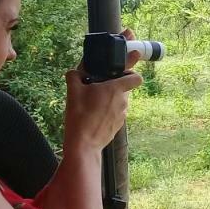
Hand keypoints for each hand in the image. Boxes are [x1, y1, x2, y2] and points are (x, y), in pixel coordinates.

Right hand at [64, 29, 143, 152]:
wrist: (83, 145)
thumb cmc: (79, 116)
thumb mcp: (73, 91)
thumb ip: (75, 76)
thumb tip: (75, 72)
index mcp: (116, 88)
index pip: (136, 76)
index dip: (133, 69)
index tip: (128, 63)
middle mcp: (123, 100)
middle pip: (125, 86)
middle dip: (115, 82)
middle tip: (100, 83)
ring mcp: (122, 114)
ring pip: (119, 99)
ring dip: (110, 97)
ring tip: (93, 100)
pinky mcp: (118, 125)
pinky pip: (115, 111)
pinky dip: (108, 109)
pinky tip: (94, 113)